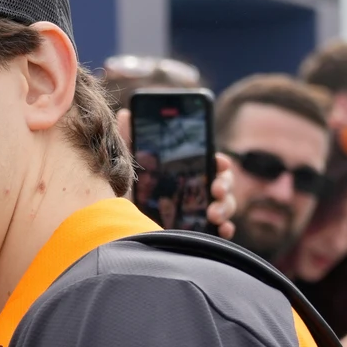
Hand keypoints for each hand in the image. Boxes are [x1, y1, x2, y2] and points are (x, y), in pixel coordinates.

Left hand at [114, 110, 235, 239]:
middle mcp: (198, 191)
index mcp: (187, 173)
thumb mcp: (127, 169)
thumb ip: (129, 141)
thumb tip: (125, 113)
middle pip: (223, 183)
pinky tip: (221, 230)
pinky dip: (225, 230)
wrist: (119, 228)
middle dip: (224, 184)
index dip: (220, 162)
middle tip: (216, 189)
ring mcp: (201, 212)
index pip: (212, 163)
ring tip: (213, 214)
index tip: (219, 161)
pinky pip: (222, 230)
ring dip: (225, 207)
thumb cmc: (126, 196)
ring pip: (227, 205)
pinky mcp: (200, 233)